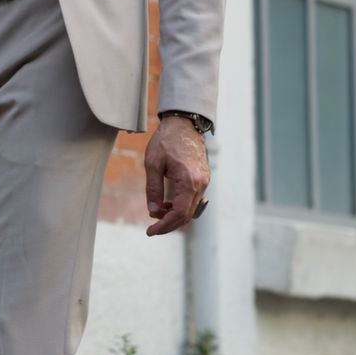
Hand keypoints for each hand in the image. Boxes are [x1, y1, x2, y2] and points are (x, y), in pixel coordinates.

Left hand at [144, 113, 209, 235]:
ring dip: (175, 216)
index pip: (179, 213)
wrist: (184, 123)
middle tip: (152, 228)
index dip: (164, 226)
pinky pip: (194, 200)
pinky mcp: (203, 178)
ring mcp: (204, 181)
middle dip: (169, 224)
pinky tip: (168, 203)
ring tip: (157, 213)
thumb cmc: (166, 140)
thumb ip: (153, 189)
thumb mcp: (152, 164)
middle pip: (187, 215)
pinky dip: (181, 206)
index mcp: (189, 181)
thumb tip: (153, 212)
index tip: (150, 231)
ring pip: (191, 209)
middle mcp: (201, 184)